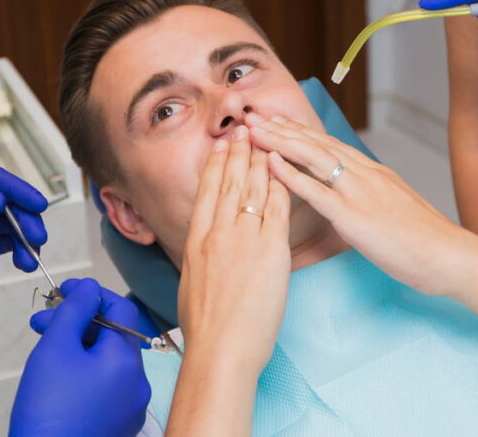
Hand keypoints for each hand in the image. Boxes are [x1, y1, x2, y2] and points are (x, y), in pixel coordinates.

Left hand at [0, 166, 47, 317]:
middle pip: (9, 202)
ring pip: (12, 224)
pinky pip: (7, 244)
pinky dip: (20, 251)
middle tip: (37, 238)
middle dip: (26, 217)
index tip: (37, 205)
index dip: (18, 190)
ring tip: (28, 258)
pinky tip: (23, 263)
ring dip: (26, 237)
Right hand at [11, 278, 150, 436]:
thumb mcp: (56, 347)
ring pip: (106, 360)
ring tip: (45, 346)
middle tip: (45, 319)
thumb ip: (74, 310)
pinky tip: (57, 374)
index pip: (120, 308)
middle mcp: (136, 383)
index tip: (64, 292)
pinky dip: (83, 371)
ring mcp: (128, 406)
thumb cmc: (49, 414)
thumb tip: (88, 288)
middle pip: (112, 334)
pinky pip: (104, 385)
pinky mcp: (116, 423)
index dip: (90, 294)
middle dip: (77, 321)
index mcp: (126, 360)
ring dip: (78, 344)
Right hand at [180, 125, 290, 368]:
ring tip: (266, 141)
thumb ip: (202, 257)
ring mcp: (243, 241)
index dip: (216, 165)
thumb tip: (206, 248)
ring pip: (253, 191)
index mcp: (196, 242)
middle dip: (238, 153)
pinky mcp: (270, 253)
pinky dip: (280, 188)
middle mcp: (217, 235)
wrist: (220, 349)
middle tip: (245, 130)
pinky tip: (285, 173)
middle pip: (229, 183)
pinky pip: (276, 211)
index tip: (221, 147)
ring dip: (260, 162)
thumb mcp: (192, 282)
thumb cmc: (206, 327)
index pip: (207, 193)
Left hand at [247, 114, 477, 296]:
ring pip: (313, 158)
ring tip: (253, 130)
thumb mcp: (393, 208)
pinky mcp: (354, 216)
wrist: (451, 257)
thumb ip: (370, 198)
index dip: (298, 131)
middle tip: (251, 115)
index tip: (274, 120)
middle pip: (315, 143)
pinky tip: (270, 162)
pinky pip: (317, 191)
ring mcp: (359, 192)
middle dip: (280, 128)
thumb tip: (352, 199)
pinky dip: (291, 175)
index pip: (327, 144)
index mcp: (372, 172)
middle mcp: (364, 174)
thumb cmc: (424, 242)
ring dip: (279, 141)